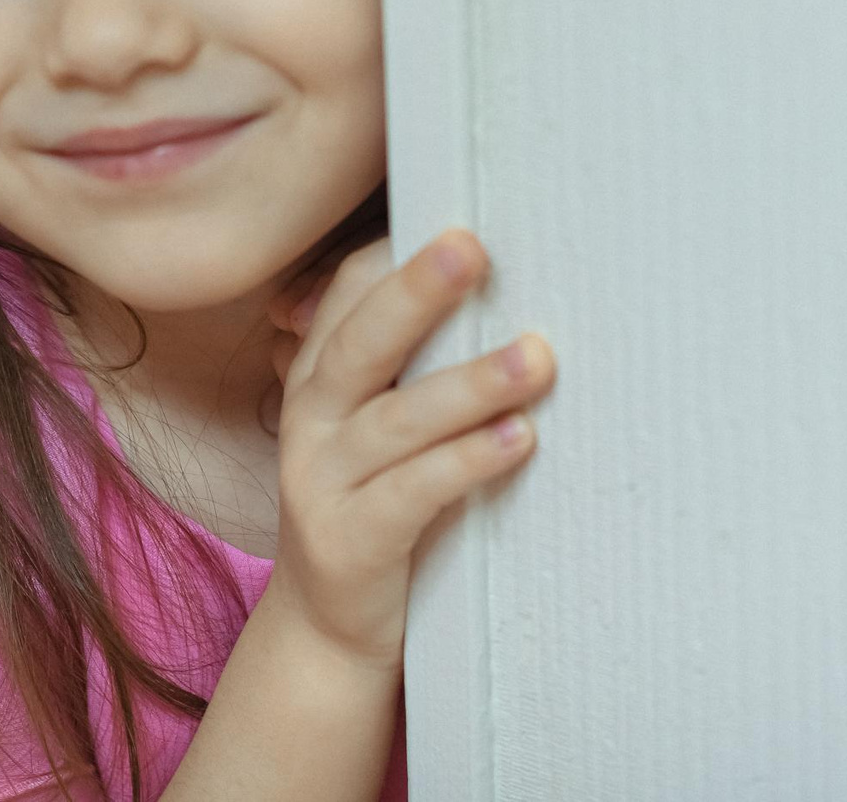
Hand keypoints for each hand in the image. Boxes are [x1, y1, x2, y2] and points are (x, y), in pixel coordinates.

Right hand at [261, 228, 552, 671]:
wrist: (327, 627)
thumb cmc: (374, 506)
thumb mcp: (375, 427)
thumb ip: (410, 367)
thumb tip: (504, 296)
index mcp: (317, 376)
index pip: (346, 295)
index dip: (396, 258)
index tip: (458, 219)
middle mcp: (310, 418)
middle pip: (360, 341)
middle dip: (417, 290)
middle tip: (474, 247)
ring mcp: (321, 480)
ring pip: (396, 419)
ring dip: (469, 383)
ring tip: (536, 357)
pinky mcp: (349, 540)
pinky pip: (413, 493)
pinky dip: (466, 462)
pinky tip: (518, 440)